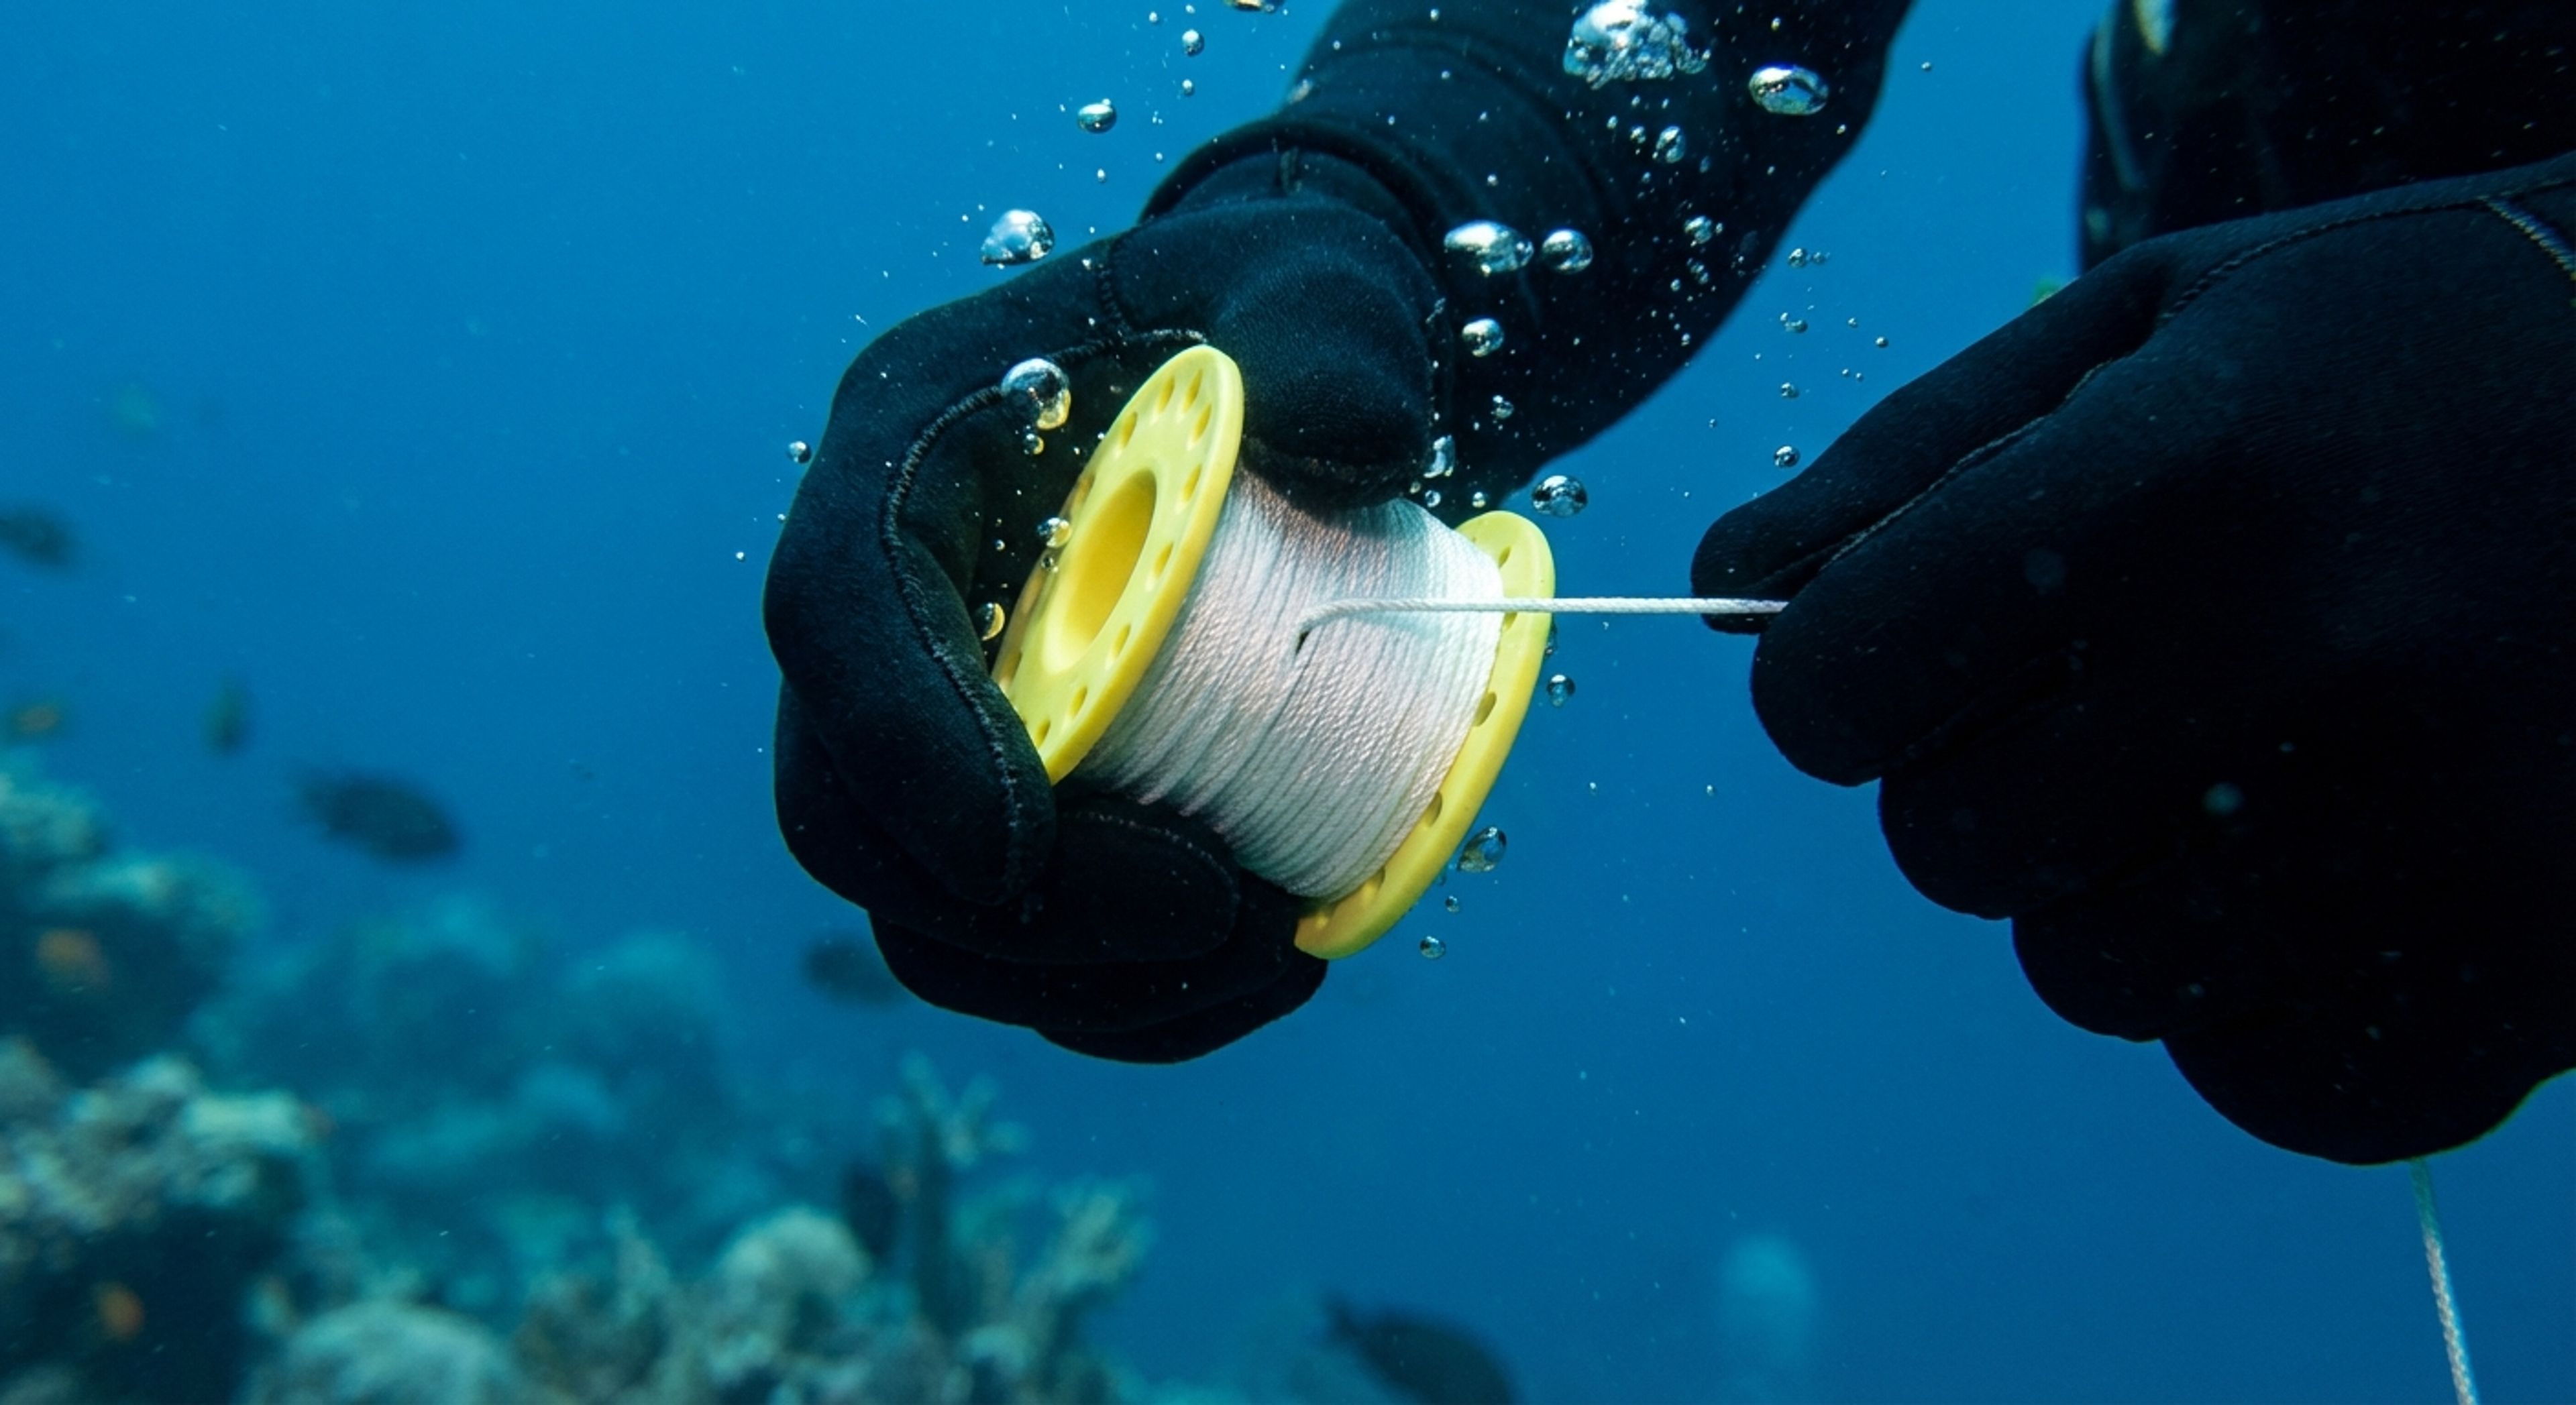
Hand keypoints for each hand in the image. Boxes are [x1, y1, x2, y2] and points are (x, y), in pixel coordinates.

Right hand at [764, 154, 1451, 1059]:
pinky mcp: (1014, 802)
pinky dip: (1126, 998)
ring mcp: (939, 718)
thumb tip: (1362, 444)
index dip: (902, 739)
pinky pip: (1016, 950)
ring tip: (1276, 950)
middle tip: (1216, 910)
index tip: (1024, 848)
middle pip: (848, 806)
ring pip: (924, 912)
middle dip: (1017, 906)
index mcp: (910, 445)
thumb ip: (1337, 331)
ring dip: (1080, 978)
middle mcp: (892, 600)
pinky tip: (1257, 972)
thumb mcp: (1320, 279)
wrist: (1288, 380)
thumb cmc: (1277, 315)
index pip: (837, 606)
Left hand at [1692, 156, 2575, 1161]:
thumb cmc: (2407, 348)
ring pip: (2094, 975)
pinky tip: (2333, 866)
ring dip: (2120, 887)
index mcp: (2178, 477)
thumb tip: (1720, 589)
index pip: (1833, 684)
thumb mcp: (2154, 322)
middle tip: (2121, 681)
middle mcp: (2306, 661)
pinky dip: (2258, 1001)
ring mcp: (2438, 835)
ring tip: (2253, 758)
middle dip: (1986, 772)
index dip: (1841, 677)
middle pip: (1949, 848)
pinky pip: (2264, 1081)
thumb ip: (1907, 456)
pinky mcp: (2537, 970)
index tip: (1904, 649)